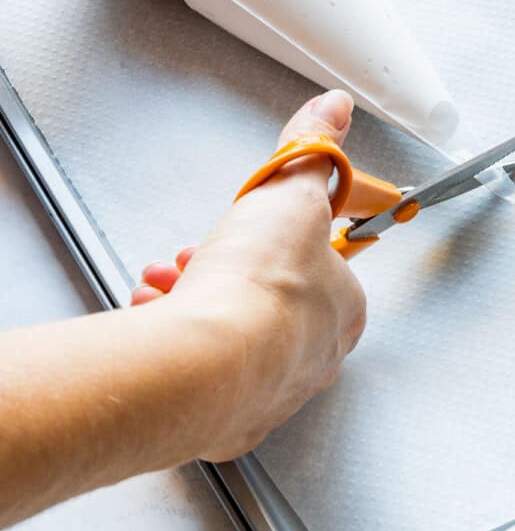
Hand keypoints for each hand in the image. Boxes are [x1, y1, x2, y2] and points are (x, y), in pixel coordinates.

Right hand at [0, 90, 365, 525]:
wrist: (206, 364)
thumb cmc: (258, 287)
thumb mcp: (290, 192)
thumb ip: (310, 152)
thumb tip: (333, 111)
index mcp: (342, 309)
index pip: (320, 267)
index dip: (277, 241)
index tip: (249, 229)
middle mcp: (312, 358)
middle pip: (269, 303)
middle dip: (226, 270)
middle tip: (195, 258)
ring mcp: (268, 393)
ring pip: (232, 339)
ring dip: (193, 303)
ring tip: (164, 285)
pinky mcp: (224, 419)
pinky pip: (201, 376)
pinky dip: (176, 345)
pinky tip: (155, 324)